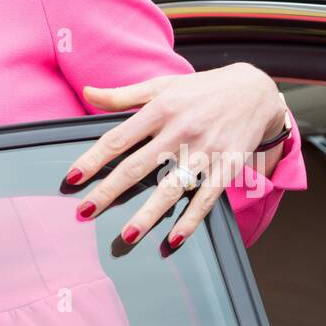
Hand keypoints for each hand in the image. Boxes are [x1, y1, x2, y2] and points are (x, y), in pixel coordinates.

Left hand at [63, 62, 284, 255]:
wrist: (254, 91)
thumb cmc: (200, 90)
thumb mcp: (161, 85)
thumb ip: (123, 95)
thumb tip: (87, 93)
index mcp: (160, 109)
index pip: (118, 138)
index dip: (93, 159)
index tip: (72, 178)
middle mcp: (180, 131)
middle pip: (138, 167)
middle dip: (109, 191)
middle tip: (85, 212)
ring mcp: (205, 151)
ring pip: (171, 188)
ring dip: (148, 215)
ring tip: (127, 236)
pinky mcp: (227, 167)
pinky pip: (206, 198)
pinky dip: (191, 220)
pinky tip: (174, 240)